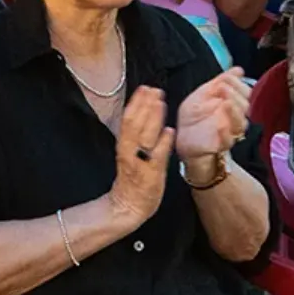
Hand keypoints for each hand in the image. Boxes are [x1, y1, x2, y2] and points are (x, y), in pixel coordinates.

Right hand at [107, 86, 175, 228]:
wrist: (128, 207)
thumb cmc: (132, 178)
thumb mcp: (129, 153)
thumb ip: (136, 136)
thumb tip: (146, 113)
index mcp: (123, 146)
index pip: (127, 119)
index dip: (136, 102)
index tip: (144, 88)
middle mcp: (129, 152)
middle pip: (134, 124)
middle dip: (144, 105)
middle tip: (155, 90)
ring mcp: (140, 163)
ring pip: (144, 136)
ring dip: (153, 118)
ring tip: (161, 103)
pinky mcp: (152, 176)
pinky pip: (157, 156)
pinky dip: (163, 142)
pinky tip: (169, 131)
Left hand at [175, 67, 250, 161]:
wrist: (183, 139)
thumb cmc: (194, 117)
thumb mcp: (203, 94)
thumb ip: (219, 81)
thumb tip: (239, 69)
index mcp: (230, 104)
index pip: (244, 92)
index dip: (238, 84)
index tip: (226, 78)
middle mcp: (232, 118)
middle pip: (245, 106)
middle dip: (236, 94)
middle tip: (223, 88)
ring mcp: (228, 132)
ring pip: (241, 124)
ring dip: (235, 112)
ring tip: (227, 102)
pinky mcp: (219, 146)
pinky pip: (228, 141)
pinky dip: (226, 133)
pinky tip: (221, 125)